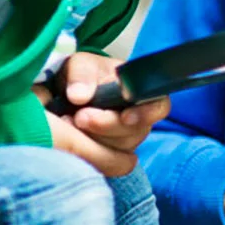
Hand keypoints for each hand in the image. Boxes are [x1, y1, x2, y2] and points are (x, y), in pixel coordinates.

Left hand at [34, 53, 169, 178]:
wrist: (65, 93)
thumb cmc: (82, 75)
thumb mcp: (80, 65)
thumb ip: (81, 75)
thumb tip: (79, 96)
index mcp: (139, 91)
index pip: (159, 106)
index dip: (147, 114)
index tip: (126, 117)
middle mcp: (138, 116)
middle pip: (137, 132)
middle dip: (108, 126)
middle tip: (80, 117)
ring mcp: (125, 137)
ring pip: (122, 149)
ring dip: (95, 139)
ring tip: (70, 122)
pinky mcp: (110, 153)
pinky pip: (107, 160)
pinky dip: (89, 151)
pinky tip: (72, 138)